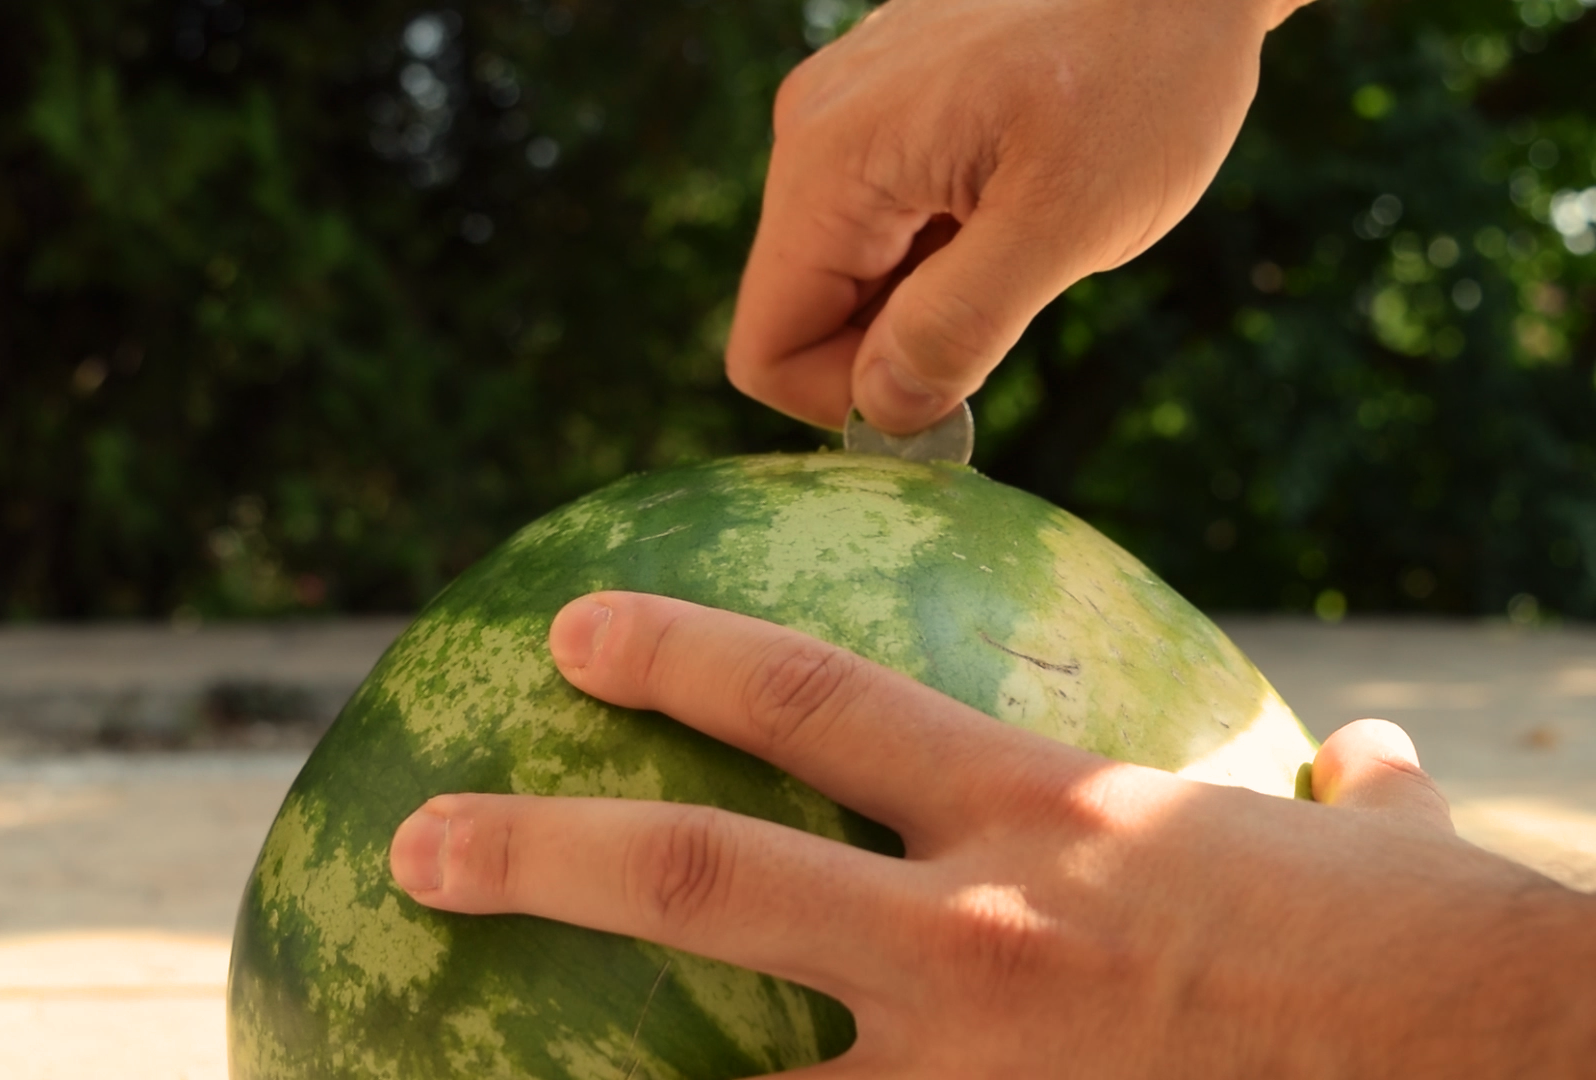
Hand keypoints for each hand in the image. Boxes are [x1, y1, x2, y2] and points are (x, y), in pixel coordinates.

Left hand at [391, 592, 1595, 1074]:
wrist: (1513, 1075)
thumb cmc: (1445, 962)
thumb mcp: (1379, 850)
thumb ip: (1337, 795)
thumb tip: (1365, 770)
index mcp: (1045, 813)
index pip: (812, 694)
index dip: (678, 651)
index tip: (574, 628)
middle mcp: (977, 937)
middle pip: (704, 873)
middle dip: (540, 852)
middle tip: (418, 843)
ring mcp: (977, 1078)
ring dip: (584, 1079)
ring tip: (443, 1074)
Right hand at [727, 0, 1306, 433]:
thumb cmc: (1144, 70)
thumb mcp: (1067, 221)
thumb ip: (961, 325)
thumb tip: (880, 410)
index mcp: (831, 164)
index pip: (765, 350)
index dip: (850, 398)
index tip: (959, 373)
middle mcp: (812, 134)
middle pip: (805, 313)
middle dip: (903, 337)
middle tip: (1015, 288)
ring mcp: (845, 113)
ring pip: (849, 271)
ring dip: (934, 287)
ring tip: (1026, 223)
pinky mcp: (885, 105)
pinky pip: (883, 218)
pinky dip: (947, 239)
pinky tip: (1022, 189)